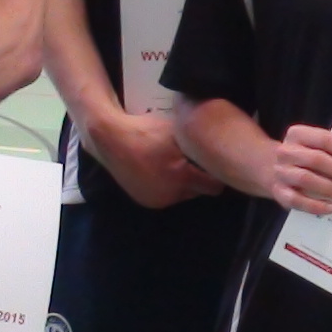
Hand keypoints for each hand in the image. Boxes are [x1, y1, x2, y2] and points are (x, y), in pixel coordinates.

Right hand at [80, 102, 216, 208]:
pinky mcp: (145, 201)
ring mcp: (157, 200)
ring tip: (177, 166)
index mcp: (181, 176)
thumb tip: (221, 142)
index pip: (214, 186)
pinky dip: (169, 187)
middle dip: (200, 179)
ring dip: (184, 184)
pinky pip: (167, 197)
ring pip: (183, 196)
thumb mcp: (178, 129)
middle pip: (199, 192)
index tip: (216, 164)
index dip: (217, 174)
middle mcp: (171, 194)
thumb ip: (199, 140)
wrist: (110, 139)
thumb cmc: (148, 129)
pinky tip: (162, 172)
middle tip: (196, 163)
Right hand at [262, 123, 331, 214]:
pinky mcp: (278, 191)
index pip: (325, 139)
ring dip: (330, 188)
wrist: (270, 167)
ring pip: (306, 179)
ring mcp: (280, 172)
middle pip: (316, 159)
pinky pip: (297, 200)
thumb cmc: (303, 156)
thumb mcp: (313, 145)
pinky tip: (331, 207)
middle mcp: (286, 151)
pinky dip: (315, 205)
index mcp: (297, 134)